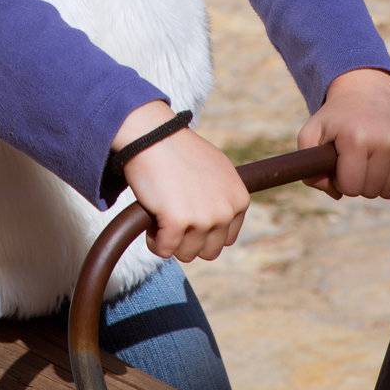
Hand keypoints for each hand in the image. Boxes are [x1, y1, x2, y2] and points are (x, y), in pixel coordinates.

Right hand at [115, 102, 250, 262]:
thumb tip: (220, 218)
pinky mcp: (177, 222)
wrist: (153, 136)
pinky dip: (155, 241)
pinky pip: (164, 250)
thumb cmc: (179, 149)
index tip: (188, 213)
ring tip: (161, 215)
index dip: (203, 230)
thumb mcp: (216, 169)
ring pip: (186, 253)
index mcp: (239, 199)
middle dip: (189, 240)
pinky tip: (151, 221)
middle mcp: (225, 211)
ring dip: (171, 241)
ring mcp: (203, 218)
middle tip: (173, 217)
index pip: (226, 238)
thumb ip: (223, 195)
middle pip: (209, 251)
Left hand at [297, 67, 389, 199]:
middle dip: (359, 181)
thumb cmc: (337, 117)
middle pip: (370, 192)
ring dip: (377, 182)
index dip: (341, 180)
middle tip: (355, 159)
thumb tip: (335, 193)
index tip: (340, 163)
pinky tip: (386, 160)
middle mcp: (385, 140)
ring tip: (370, 159)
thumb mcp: (312, 132)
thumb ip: (308, 167)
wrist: (367, 91)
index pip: (350, 187)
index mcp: (355, 138)